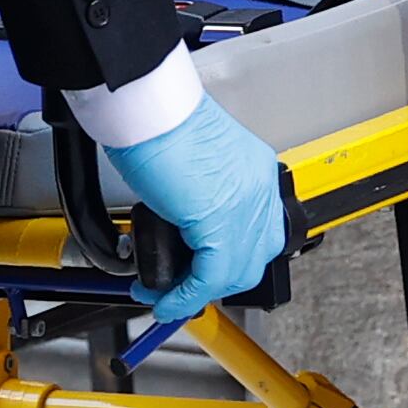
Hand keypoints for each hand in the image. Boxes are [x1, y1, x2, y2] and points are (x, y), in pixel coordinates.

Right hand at [109, 98, 287, 321]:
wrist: (149, 107)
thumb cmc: (159, 121)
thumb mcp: (194, 163)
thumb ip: (201, 197)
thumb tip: (183, 227)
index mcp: (256, 170)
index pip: (258, 232)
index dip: (231, 259)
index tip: (204, 272)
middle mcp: (259, 188)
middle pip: (252, 258)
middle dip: (217, 281)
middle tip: (184, 287)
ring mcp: (245, 205)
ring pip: (234, 272)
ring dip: (196, 293)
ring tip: (166, 297)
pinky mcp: (220, 221)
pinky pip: (210, 277)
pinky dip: (185, 296)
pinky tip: (165, 299)